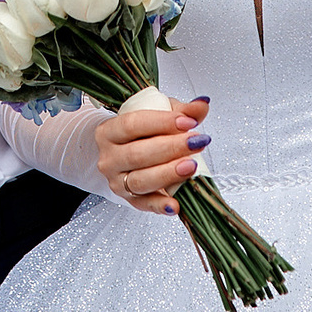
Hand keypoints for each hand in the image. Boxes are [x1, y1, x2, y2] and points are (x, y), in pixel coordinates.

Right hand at [96, 95, 211, 215]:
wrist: (122, 154)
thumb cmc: (140, 133)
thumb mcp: (157, 114)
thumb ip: (181, 110)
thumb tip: (202, 105)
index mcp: (110, 131)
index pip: (132, 124)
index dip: (161, 123)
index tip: (188, 122)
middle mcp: (109, 158)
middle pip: (137, 154)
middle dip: (171, 148)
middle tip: (196, 142)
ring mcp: (117, 181)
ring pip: (140, 180)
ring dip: (168, 174)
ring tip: (191, 166)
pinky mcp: (129, 200)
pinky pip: (144, 205)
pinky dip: (160, 206)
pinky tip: (175, 204)